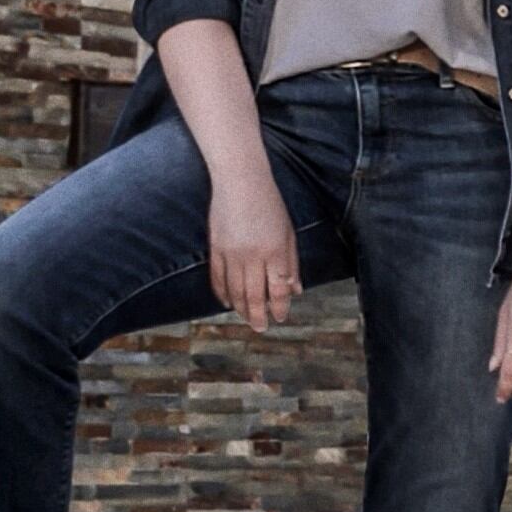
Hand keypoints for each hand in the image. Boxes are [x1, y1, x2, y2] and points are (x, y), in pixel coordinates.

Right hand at [207, 171, 300, 330]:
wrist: (240, 183)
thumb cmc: (270, 205)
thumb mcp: (289, 232)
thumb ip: (292, 262)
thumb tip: (296, 290)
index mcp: (275, 251)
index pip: (278, 288)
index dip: (280, 306)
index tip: (281, 317)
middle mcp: (253, 255)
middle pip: (254, 294)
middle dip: (258, 315)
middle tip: (261, 328)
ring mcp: (231, 253)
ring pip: (235, 290)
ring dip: (241, 308)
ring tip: (247, 319)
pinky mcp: (215, 248)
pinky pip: (217, 278)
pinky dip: (222, 293)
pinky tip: (227, 303)